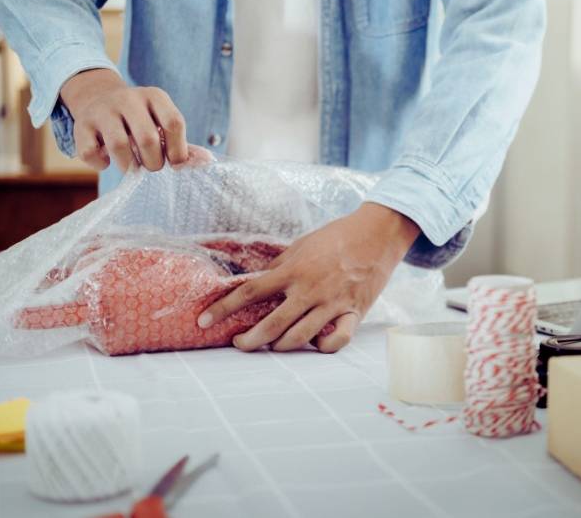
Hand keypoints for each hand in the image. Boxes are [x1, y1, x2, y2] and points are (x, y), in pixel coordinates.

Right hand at [60, 68, 188, 171]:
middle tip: (152, 166)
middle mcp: (128, 99)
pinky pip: (90, 152)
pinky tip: (107, 160)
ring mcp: (103, 110)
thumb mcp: (162, 121)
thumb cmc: (141, 119)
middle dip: (154, 162)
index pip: (174, 123)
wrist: (98, 98)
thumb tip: (207, 161)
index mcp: (155, 97)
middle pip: (148, 138)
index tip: (174, 162)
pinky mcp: (81, 124)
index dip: (178, 150)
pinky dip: (101, 164)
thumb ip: (182, 143)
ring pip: (118, 145)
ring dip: (129, 166)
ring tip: (132, 167)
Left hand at [197, 203, 420, 352]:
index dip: (223, 308)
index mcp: (293, 270)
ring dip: (280, 346)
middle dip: (248, 340)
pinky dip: (323, 346)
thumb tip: (257, 281)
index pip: (250, 291)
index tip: (204, 321)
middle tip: (238, 343)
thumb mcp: (302, 245)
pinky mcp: (354, 312)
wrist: (377, 234)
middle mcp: (309, 289)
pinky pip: (337, 341)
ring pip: (299, 337)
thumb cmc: (336, 237)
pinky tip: (316, 343)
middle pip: (270, 324)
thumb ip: (280, 266)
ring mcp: (332, 303)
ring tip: (272, 345)